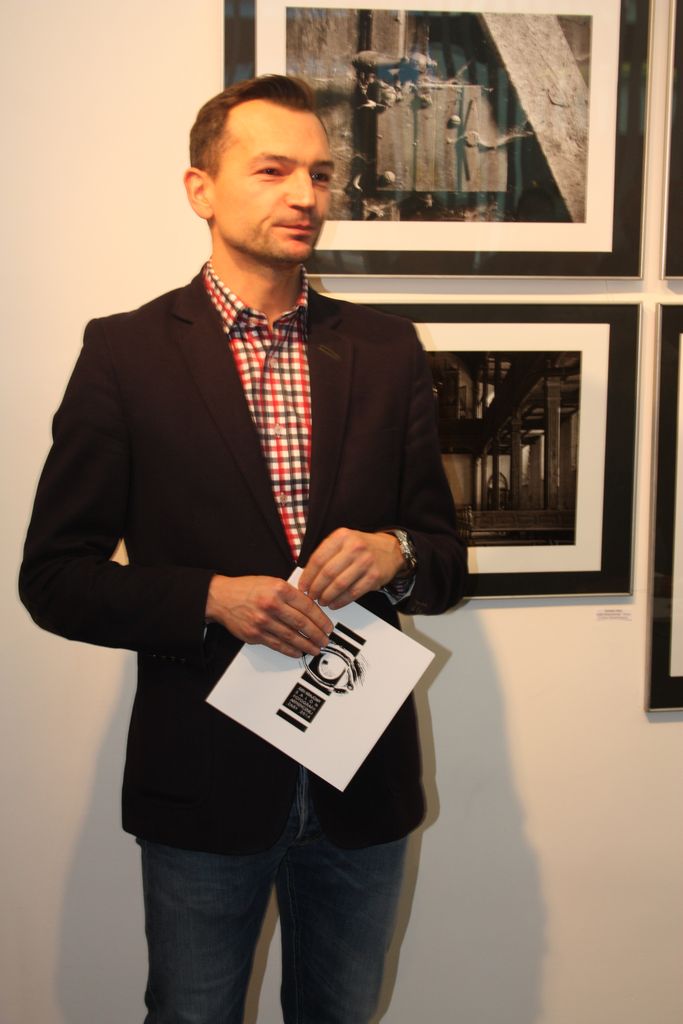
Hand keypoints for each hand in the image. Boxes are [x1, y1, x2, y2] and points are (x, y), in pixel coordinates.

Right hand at [205, 575, 332, 657]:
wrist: (221, 597)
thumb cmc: (247, 589)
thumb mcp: (272, 581)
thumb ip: (291, 593)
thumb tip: (311, 607)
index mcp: (279, 589)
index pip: (307, 606)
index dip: (321, 619)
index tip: (327, 626)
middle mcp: (271, 605)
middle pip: (302, 624)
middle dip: (317, 634)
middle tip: (325, 640)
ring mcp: (263, 621)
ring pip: (291, 637)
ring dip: (307, 645)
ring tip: (316, 649)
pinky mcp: (255, 634)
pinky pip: (277, 645)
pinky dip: (290, 650)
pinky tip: (298, 652)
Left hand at [298, 528, 404, 609]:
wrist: (390, 550)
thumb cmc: (362, 547)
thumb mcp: (343, 541)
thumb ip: (326, 554)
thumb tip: (307, 576)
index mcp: (341, 537)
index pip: (318, 559)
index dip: (308, 575)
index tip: (302, 586)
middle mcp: (354, 547)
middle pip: (328, 573)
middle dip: (316, 588)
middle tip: (311, 596)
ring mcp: (365, 561)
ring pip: (339, 584)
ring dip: (327, 596)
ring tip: (322, 601)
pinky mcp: (374, 576)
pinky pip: (353, 592)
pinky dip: (341, 601)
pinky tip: (334, 604)